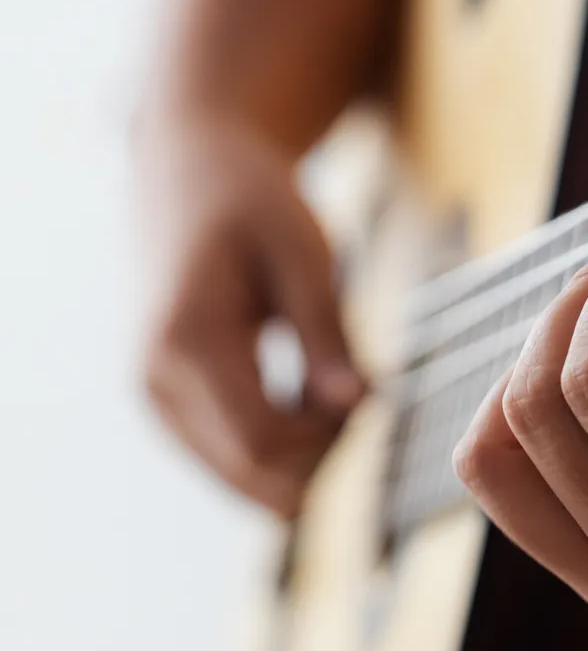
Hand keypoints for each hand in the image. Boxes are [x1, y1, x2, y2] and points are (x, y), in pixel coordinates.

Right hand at [137, 120, 365, 517]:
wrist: (191, 171)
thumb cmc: (253, 203)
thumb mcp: (304, 256)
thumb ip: (327, 336)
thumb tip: (358, 406)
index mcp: (187, 343)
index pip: (262, 445)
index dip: (330, 438)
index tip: (369, 391)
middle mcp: (157, 384)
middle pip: (253, 475)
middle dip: (320, 449)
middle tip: (358, 385)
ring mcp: (156, 401)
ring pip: (244, 478)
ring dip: (302, 448)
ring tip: (331, 381)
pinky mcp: (170, 406)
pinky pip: (234, 459)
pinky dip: (282, 439)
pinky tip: (306, 391)